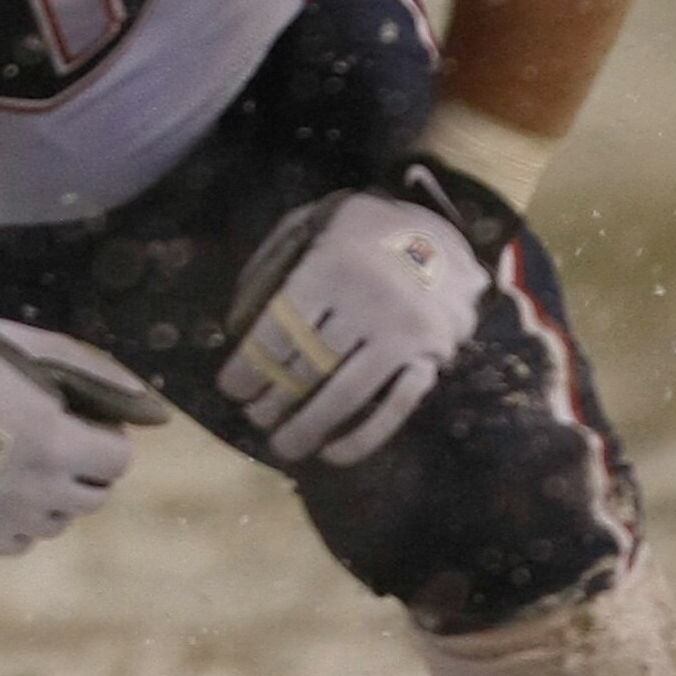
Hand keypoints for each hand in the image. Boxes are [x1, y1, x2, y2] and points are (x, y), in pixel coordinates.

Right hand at [0, 308, 162, 555]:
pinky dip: (16, 517)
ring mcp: (3, 516)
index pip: (117, 461)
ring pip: (58, 520)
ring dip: (49, 492)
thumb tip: (160, 416)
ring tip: (14, 455)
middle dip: (81, 467)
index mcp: (55, 442)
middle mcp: (35, 489)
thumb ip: (103, 378)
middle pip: (94, 496)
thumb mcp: (39, 351)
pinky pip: (21, 540)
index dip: (102, 436)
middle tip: (45, 436)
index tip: (75, 419)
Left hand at [219, 185, 486, 466]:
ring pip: (348, 393)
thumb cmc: (364, 230)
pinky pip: (396, 407)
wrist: (445, 234)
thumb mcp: (312, 222)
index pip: (278, 329)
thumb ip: (273, 259)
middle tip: (255, 420)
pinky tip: (334, 452)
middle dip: (275, 399)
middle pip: (309, 366)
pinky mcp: (432, 359)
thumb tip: (238, 317)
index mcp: (330, 268)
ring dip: (311, 425)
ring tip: (284, 446)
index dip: (250, 365)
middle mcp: (367, 305)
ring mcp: (403, 336)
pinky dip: (365, 436)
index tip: (231, 389)